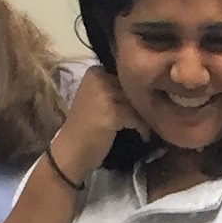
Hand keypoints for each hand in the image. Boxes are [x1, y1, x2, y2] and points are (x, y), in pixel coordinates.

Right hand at [48, 66, 143, 184]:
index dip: (137, 89)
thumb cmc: (85, 128)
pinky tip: (144, 136)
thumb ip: (115, 89)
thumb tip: (144, 87)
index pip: (126, 74)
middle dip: (142, 104)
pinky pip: (136, 117)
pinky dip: (142, 128)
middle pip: (132, 88)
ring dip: (145, 117)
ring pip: (136, 102)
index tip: (144, 103)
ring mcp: (105, 95)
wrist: (71, 151)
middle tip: (150, 118)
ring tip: (147, 127)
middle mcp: (99, 78)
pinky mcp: (112, 112)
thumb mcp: (97, 99)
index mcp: (94, 71)